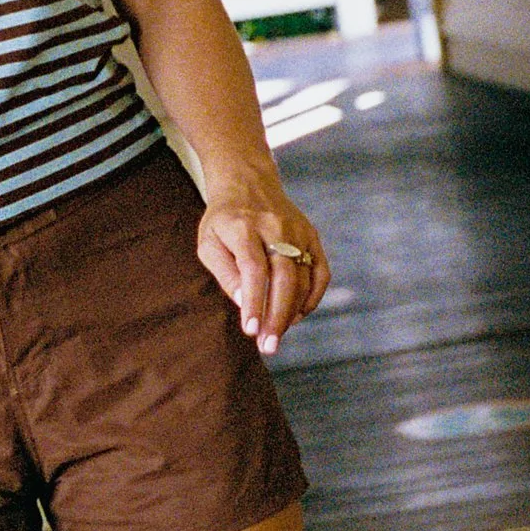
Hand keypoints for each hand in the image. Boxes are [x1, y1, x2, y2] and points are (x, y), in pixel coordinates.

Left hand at [196, 183, 330, 356]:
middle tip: (268, 346)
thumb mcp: (209, 242)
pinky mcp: (312, 236)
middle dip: (277, 315)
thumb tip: (244, 303)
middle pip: (284, 277)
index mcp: (243, 226)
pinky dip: (311, 298)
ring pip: (303, 278)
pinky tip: (296, 315)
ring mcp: (298, 231)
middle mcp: (276, 227)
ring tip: (276, 335)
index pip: (253, 269)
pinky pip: (320, 273)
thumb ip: (224, 272)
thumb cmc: (223, 221)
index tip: (251, 330)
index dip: (254, 302)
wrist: (249, 184)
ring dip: (292, 312)